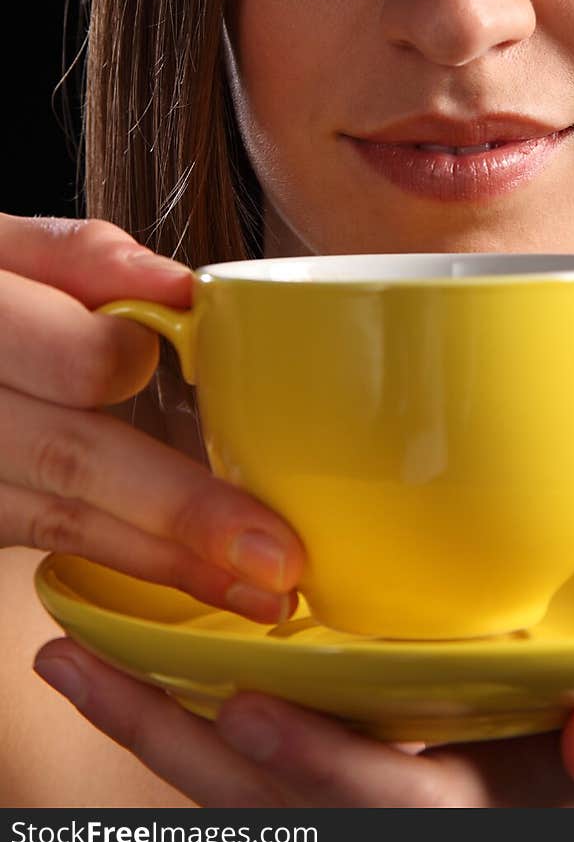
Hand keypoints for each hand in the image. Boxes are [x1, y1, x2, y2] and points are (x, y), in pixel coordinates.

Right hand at [0, 213, 303, 621]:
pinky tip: (204, 580)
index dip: (133, 364)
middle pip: (73, 461)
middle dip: (183, 511)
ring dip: (171, 562)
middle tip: (278, 553)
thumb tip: (184, 290)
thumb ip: (83, 259)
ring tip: (265, 589)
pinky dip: (134, 563)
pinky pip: (54, 544)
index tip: (202, 366)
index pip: (70, 360)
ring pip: (64, 523)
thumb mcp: (3, 251)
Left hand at [32, 639, 573, 805]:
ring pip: (253, 784)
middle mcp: (413, 798)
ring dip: (163, 730)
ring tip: (79, 662)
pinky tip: (141, 672)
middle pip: (283, 802)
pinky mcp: (362, 754)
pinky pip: (264, 758)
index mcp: (483, 796)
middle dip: (185, 748)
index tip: (247, 703)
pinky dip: (194, 723)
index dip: (318, 760)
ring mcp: (379, 780)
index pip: (389, 795)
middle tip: (88, 670)